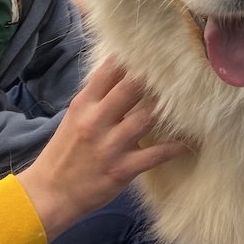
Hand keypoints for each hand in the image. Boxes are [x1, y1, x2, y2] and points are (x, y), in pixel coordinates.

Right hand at [17, 59, 192, 240]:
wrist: (49, 194)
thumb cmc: (65, 153)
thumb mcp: (76, 117)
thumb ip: (99, 96)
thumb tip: (126, 74)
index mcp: (84, 104)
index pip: (109, 70)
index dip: (134, 56)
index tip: (156, 49)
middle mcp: (97, 120)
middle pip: (132, 87)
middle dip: (156, 77)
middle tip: (180, 68)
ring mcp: (110, 145)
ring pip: (148, 117)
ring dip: (172, 109)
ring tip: (193, 101)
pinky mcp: (122, 168)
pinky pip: (158, 154)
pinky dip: (178, 146)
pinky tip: (192, 139)